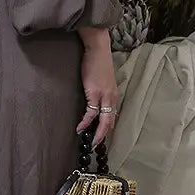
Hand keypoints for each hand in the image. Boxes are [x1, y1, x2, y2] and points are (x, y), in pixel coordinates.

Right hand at [76, 28, 118, 148]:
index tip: (102, 136)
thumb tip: (94, 99)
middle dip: (104, 135)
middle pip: (110, 121)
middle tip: (97, 145)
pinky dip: (86, 122)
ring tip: (91, 143)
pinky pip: (91, 113)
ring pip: (104, 120)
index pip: (113, 115)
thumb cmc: (98, 61)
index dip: (107, 127)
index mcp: (113, 94)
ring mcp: (104, 96)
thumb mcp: (102, 79)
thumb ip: (100, 90)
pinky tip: (80, 128)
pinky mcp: (94, 93)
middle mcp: (112, 97)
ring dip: (97, 133)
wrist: (97, 49)